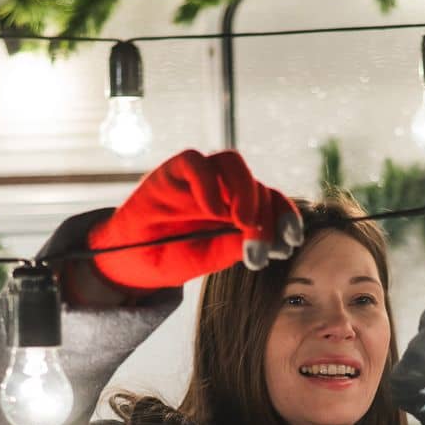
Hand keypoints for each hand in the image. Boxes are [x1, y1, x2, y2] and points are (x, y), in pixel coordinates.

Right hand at [89, 149, 302, 291]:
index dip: (286, 216)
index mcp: (240, 208)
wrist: (132, 262)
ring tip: (241, 224)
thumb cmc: (174, 257)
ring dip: (244, 192)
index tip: (292, 240)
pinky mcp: (172, 172)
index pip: (272, 200)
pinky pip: (194, 163)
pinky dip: (208, 183)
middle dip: (265, 218)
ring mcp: (199, 178)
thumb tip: (275, 245)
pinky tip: (212, 211)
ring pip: (232, 163)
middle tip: (259, 251)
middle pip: (257, 185)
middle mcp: (223, 188)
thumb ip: (238, 247)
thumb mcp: (211, 259)